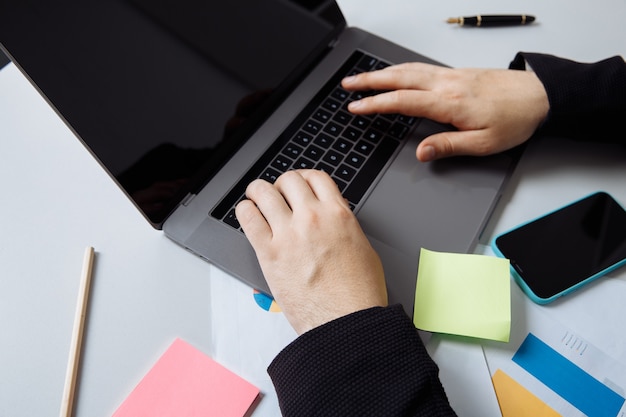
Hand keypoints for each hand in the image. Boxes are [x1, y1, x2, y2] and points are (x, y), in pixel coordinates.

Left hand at [235, 170, 386, 334]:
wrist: (347, 321)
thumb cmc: (359, 293)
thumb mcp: (362, 248)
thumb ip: (343, 227)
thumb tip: (331, 221)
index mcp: (338, 214)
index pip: (316, 177)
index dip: (304, 177)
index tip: (298, 184)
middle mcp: (312, 218)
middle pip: (289, 180)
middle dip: (281, 184)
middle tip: (277, 193)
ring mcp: (288, 234)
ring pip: (264, 192)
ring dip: (258, 191)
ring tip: (255, 197)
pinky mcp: (269, 253)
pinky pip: (248, 218)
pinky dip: (245, 211)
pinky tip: (247, 214)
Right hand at [342, 63, 549, 161]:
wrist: (540, 96)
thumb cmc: (515, 120)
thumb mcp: (484, 143)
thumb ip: (449, 146)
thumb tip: (421, 153)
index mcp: (448, 103)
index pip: (402, 101)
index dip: (375, 104)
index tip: (355, 106)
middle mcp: (446, 84)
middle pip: (399, 78)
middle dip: (369, 81)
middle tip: (348, 85)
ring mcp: (451, 75)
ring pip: (408, 69)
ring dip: (382, 72)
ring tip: (363, 77)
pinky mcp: (457, 73)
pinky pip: (421, 67)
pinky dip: (401, 68)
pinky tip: (396, 72)